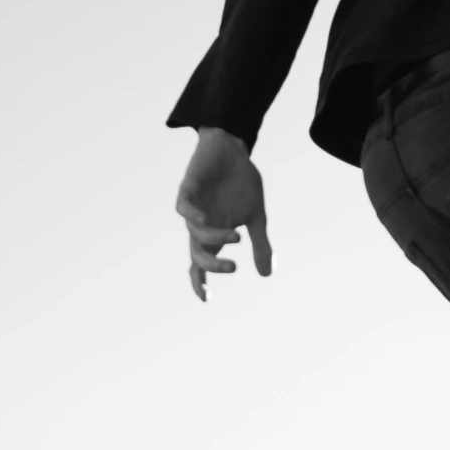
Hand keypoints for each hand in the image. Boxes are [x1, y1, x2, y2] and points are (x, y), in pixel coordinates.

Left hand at [176, 129, 273, 300]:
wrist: (233, 150)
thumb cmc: (241, 184)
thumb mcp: (256, 217)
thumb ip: (259, 244)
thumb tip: (266, 275)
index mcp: (214, 233)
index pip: (200, 264)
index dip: (200, 281)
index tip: (206, 300)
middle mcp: (200, 225)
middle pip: (197, 254)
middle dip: (212, 266)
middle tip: (233, 268)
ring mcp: (194, 207)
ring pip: (194, 233)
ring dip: (214, 238)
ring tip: (237, 237)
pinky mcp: (188, 188)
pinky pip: (184, 207)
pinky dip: (192, 216)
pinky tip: (204, 220)